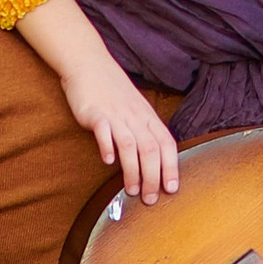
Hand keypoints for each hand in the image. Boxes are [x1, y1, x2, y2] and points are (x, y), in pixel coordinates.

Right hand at [71, 57, 180, 203]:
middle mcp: (135, 117)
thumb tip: (152, 163)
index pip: (166, 144)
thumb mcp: (136, 110)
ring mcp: (115, 114)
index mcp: (148, 117)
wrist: (90, 64)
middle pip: (150, 149)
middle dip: (153, 177)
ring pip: (130, 144)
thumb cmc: (114, 93)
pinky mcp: (94, 112)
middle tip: (150, 199)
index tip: (172, 189)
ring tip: (132, 190)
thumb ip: (143, 132)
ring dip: (133, 170)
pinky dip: (107, 146)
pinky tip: (108, 160)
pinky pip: (104, 130)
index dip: (171, 167)